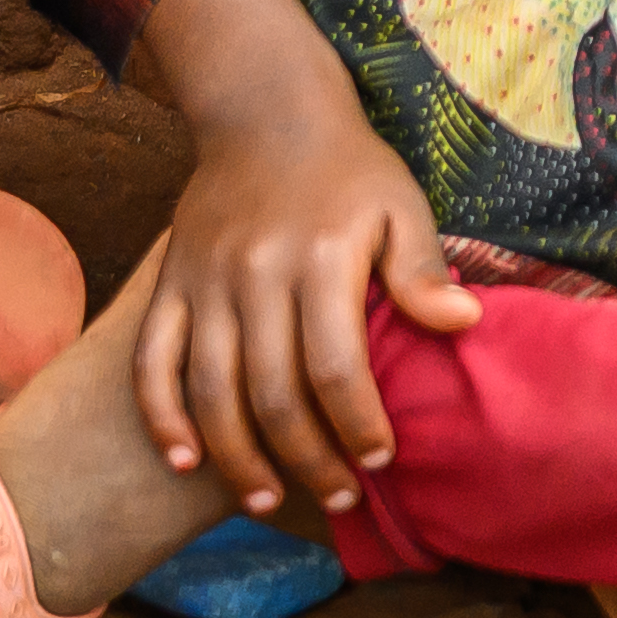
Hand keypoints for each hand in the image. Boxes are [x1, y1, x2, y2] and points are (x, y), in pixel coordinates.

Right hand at [133, 96, 472, 516]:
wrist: (265, 115)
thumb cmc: (350, 171)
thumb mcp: (403, 204)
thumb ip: (423, 268)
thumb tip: (463, 322)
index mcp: (322, 258)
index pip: (336, 366)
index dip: (356, 423)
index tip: (379, 460)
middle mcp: (256, 275)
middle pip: (272, 393)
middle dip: (306, 458)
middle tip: (337, 497)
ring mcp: (204, 285)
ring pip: (211, 392)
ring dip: (237, 458)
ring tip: (267, 502)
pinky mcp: (169, 289)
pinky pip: (153, 365)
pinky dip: (163, 419)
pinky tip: (186, 464)